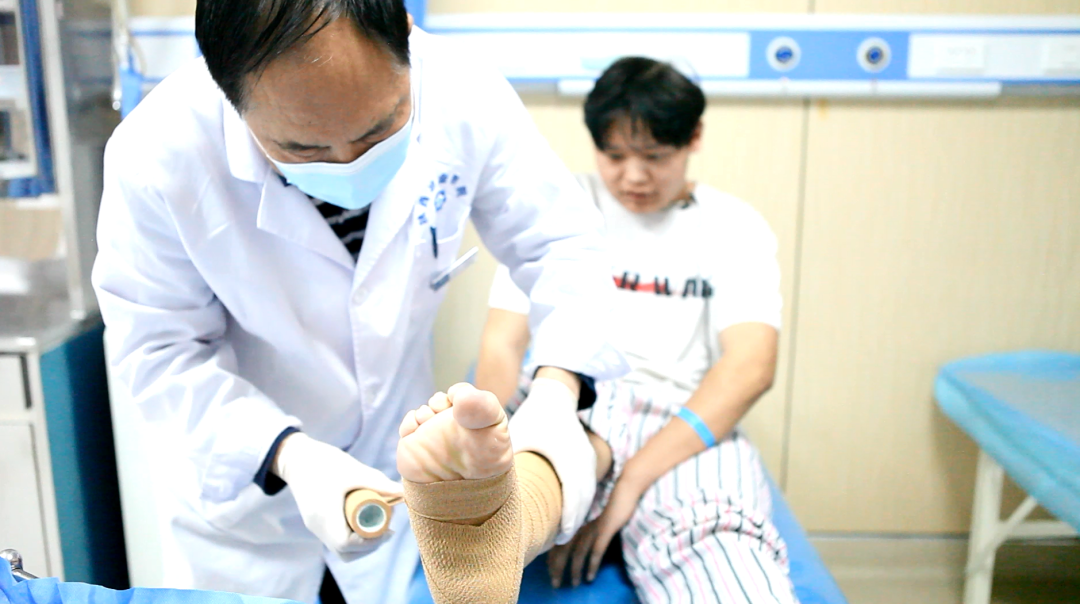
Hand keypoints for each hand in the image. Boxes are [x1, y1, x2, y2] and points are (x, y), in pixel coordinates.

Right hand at [273, 432, 403, 560]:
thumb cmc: (325, 461)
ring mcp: (315, 527)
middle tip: (388, 529)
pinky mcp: (315, 523)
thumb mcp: (354, 471)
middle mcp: (318, 526)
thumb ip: (378, 483)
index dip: (369, 542)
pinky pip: (335, 541)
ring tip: (379, 528)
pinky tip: (365, 525)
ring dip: (362, 545)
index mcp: (325, 515)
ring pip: (340, 550)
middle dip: (370, 545)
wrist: (296, 458)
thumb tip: (404, 493)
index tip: (387, 530)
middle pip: (345, 552)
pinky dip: (352, 539)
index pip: (346, 544)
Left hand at [508, 377, 595, 542]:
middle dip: (573, 521)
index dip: (569, 518)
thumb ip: (508, 459)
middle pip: (584, 499)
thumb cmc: (534, 416)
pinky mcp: (588, 457)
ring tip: (561, 532)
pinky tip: (568, 512)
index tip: (560, 537)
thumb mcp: (520, 435)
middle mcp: (583, 459)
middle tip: (558, 541)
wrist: (555, 396)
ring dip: (577, 513)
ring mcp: (589, 458)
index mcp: (567, 456)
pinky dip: (580, 501)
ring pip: (588, 493)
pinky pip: (588, 485)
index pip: (573, 494)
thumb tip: (486, 484)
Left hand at [547, 476, 643, 587]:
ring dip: (575, 570)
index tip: (550, 572)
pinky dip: (592, 564)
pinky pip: (596, 550)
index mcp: (575, 521)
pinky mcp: (605, 529)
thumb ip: (582, 529)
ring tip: (574, 584)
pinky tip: (590, 576)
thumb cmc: (609, 505)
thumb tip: (573, 545)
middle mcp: (580, 524)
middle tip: (556, 584)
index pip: (557, 542)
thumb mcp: (591, 518)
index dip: (552, 559)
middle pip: (563, 548)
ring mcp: (592, 526)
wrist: (624, 490)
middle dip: (558, 568)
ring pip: (578, 551)